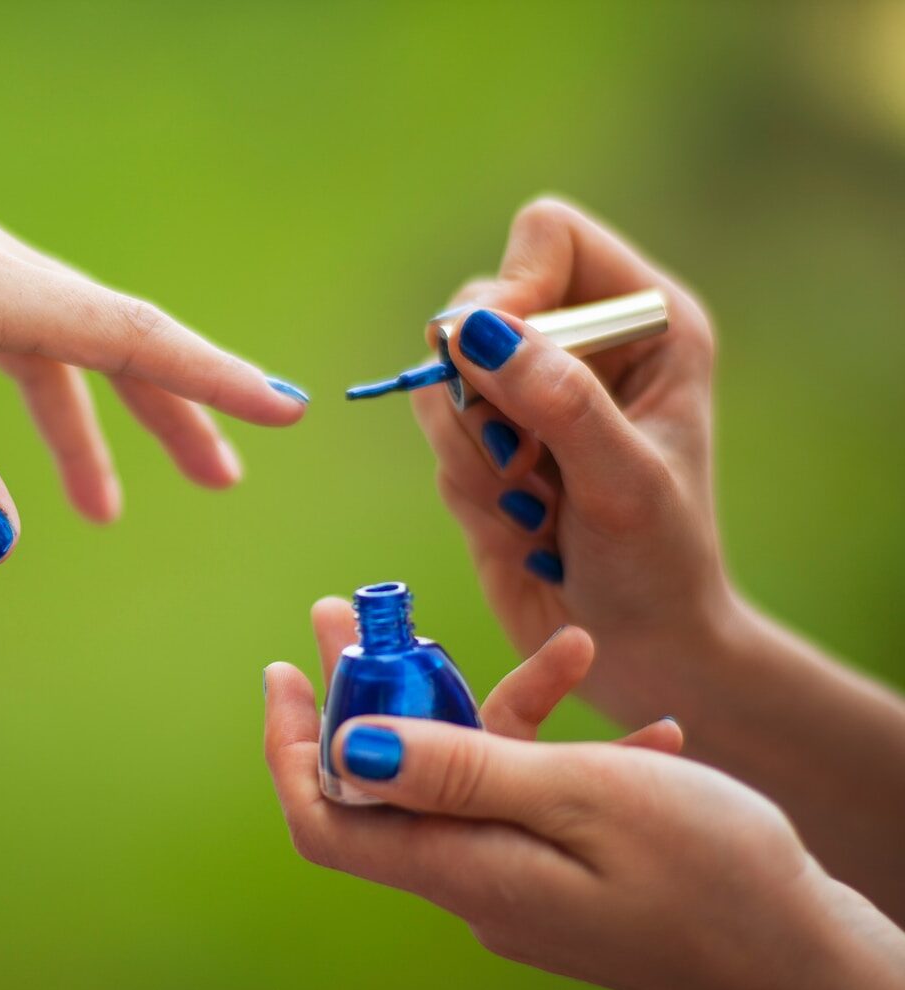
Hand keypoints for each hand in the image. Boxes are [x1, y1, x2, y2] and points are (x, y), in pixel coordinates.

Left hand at [264, 610, 904, 989]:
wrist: (815, 962)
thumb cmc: (713, 879)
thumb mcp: (582, 797)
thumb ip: (460, 769)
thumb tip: (346, 747)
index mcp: (465, 870)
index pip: (329, 818)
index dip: (294, 744)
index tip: (286, 669)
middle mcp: (479, 883)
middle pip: (395, 782)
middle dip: (380, 692)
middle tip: (366, 612)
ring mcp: (525, 882)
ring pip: (474, 779)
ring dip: (494, 705)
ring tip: (563, 645)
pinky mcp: (570, 877)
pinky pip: (539, 799)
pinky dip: (565, 749)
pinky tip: (636, 715)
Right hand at [412, 197, 724, 720]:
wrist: (636, 649)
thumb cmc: (658, 566)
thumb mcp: (623, 483)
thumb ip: (560, 402)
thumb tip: (474, 330)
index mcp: (644, 321)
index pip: (546, 237)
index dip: (513, 287)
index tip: (498, 360)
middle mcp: (582, 343)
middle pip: (475, 305)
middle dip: (483, 394)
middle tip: (524, 461)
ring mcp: (528, 393)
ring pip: (442, 377)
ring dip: (474, 452)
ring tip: (535, 507)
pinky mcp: (487, 441)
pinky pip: (435, 432)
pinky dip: (465, 484)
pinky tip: (520, 525)